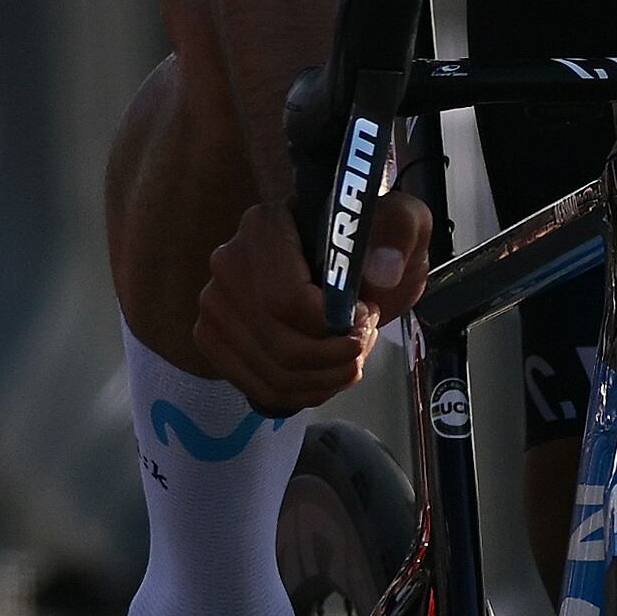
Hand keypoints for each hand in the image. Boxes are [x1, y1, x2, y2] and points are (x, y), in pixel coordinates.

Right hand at [195, 186, 434, 416]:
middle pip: (280, 345)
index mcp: (264, 226)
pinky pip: (259, 388)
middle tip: (362, 344)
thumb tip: (382, 271)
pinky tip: (326, 375)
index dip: (333, 325)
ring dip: (325, 380)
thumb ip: (398, 232)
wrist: (344, 256)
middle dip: (334, 359)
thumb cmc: (370, 238)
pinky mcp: (215, 338)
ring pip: (272, 374)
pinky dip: (302, 394)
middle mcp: (227, 264)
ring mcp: (215, 304)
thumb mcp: (401, 221)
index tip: (366, 316)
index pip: (287, 300)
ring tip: (349, 357)